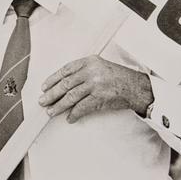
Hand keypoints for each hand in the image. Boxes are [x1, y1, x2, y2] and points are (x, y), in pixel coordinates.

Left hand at [39, 55, 153, 122]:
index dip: (52, 79)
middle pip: (65, 84)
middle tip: (42, 101)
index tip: (44, 86)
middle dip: (51, 94)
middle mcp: (91, 71)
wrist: (138, 87)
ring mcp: (95, 84)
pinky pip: (82, 107)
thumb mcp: (100, 67)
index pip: (65, 70)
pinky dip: (74, 114)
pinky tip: (69, 118)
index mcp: (89, 61)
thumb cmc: (119, 78)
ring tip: (50, 111)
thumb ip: (83, 72)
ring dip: (58, 106)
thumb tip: (63, 85)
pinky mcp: (100, 97)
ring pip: (70, 97)